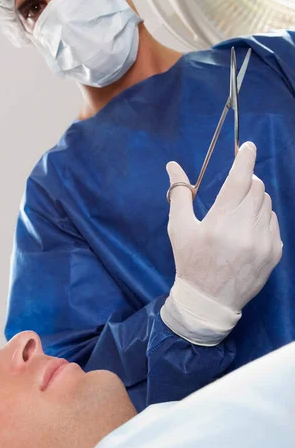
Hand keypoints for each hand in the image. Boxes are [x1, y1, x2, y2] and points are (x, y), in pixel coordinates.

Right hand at [160, 142, 282, 345]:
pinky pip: (273, 222)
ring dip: (254, 201)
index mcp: (221, 220)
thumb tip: (173, 165)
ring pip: (267, 204)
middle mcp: (246, 229)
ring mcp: (264, 241)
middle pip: (257, 187)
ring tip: (238, 216)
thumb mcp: (179, 228)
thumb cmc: (191, 262)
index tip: (248, 146)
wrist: (210, 301)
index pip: (239, 179)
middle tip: (234, 190)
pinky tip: (247, 232)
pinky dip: (262, 219)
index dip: (245, 158)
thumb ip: (179, 194)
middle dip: (247, 181)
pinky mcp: (275, 252)